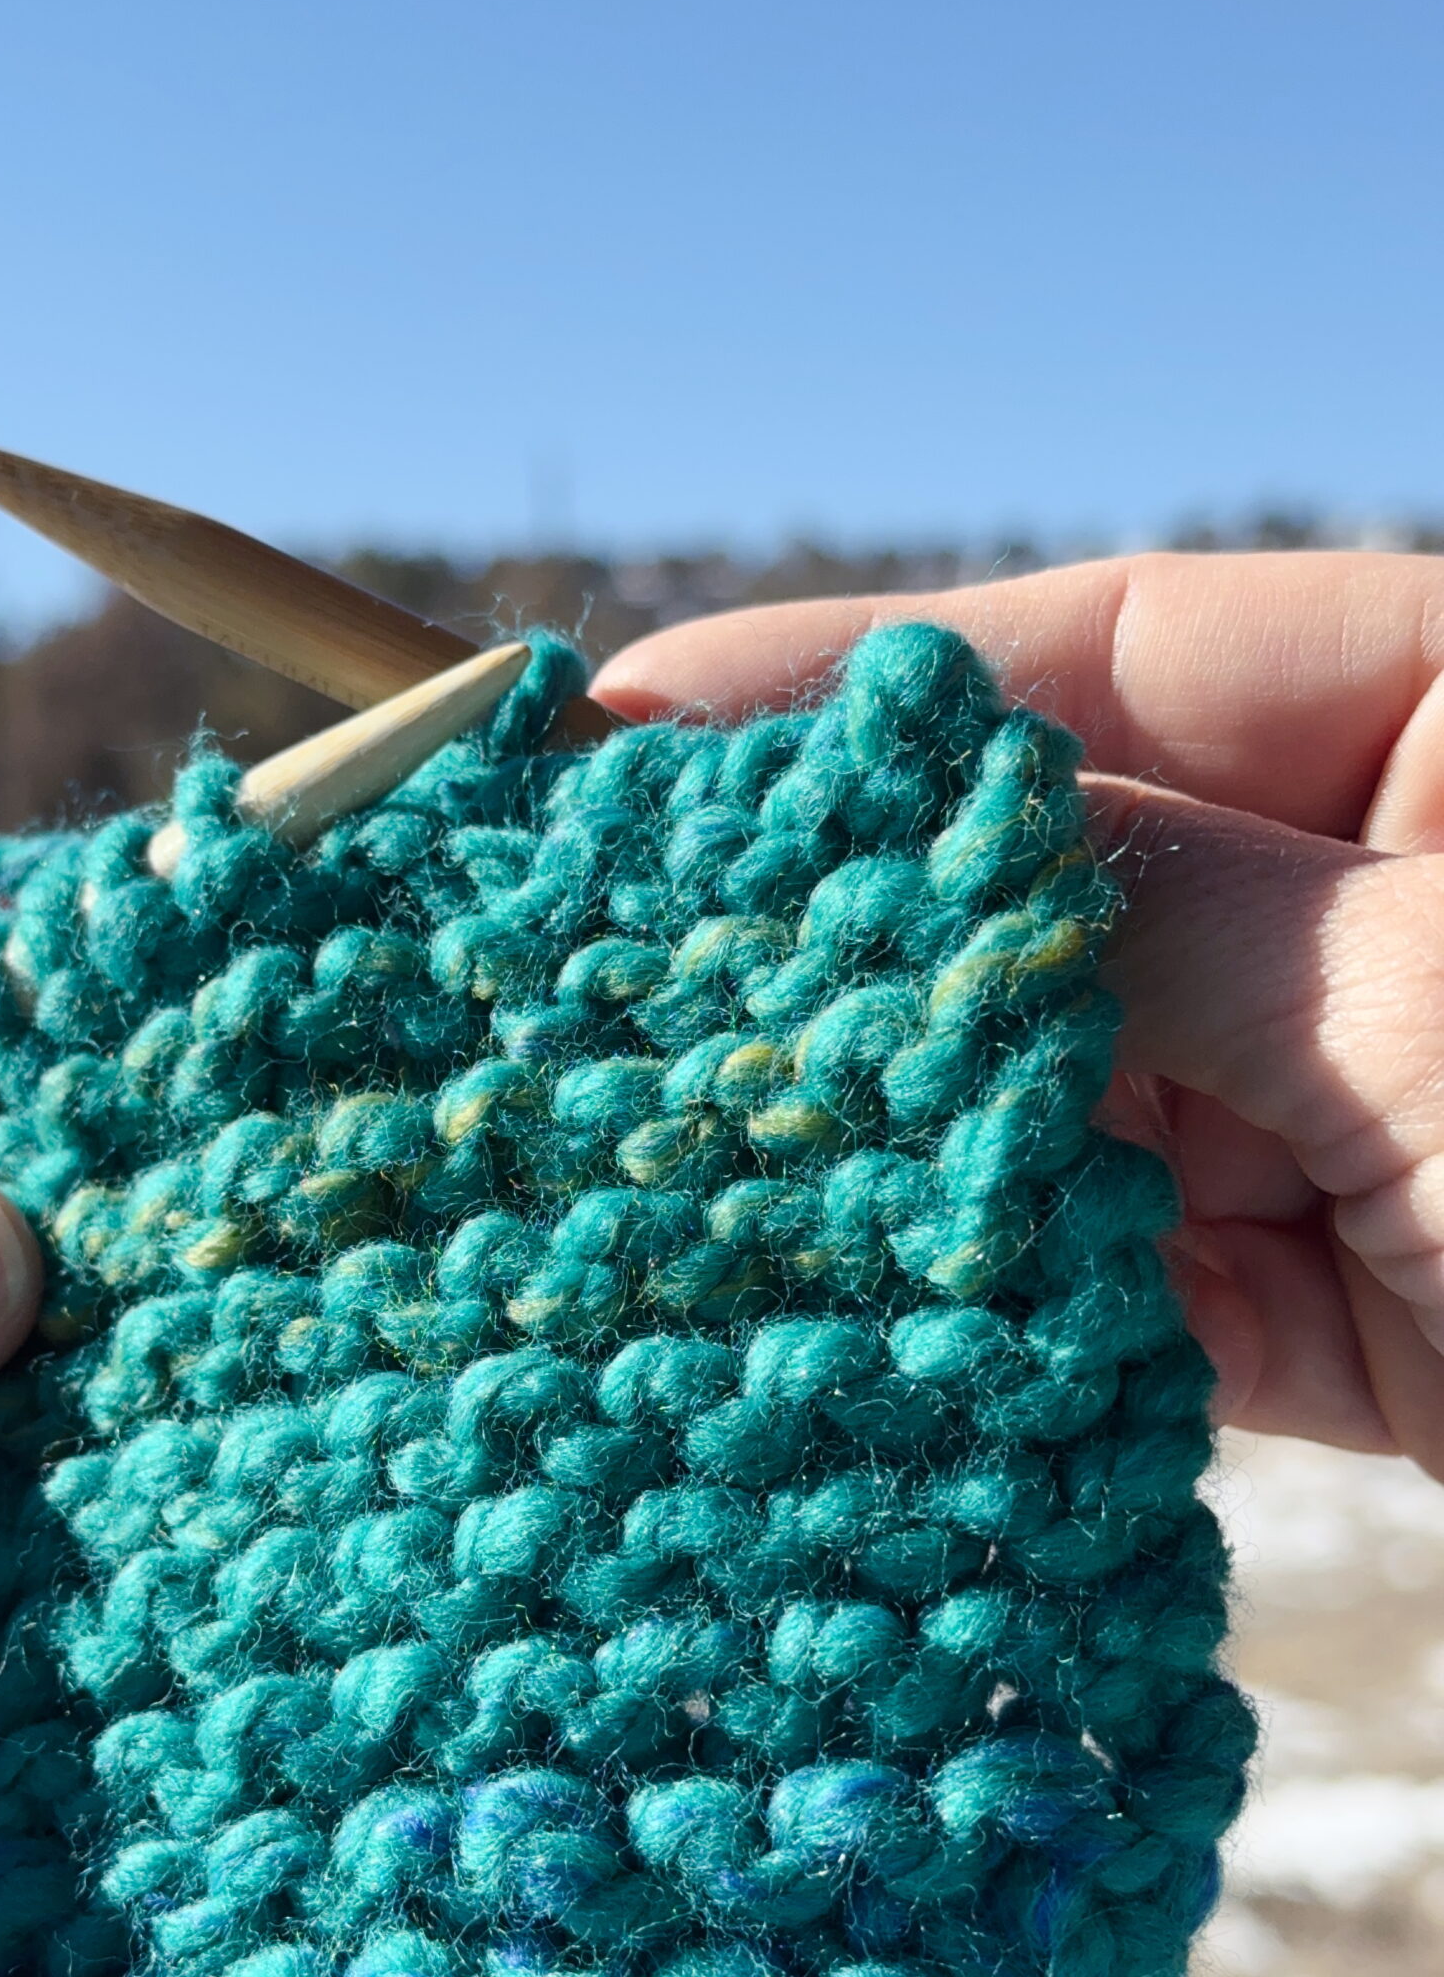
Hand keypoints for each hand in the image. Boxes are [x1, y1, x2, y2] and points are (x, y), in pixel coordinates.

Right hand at [594, 552, 1443, 1478]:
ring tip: (689, 1161)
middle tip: (614, 968)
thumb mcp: (1434, 988)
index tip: (632, 727)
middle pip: (1075, 892)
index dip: (868, 696)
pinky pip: (1145, 1296)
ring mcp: (1373, 1118)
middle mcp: (1403, 910)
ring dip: (919, 1150)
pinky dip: (1026, 1321)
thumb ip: (1154, 911)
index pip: (1121, 656)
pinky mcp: (1359, 1319)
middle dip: (868, 945)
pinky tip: (865, 1318)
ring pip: (1084, 1106)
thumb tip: (896, 854)